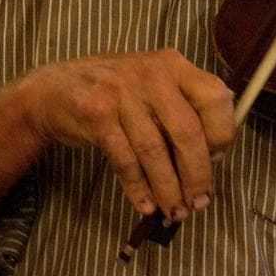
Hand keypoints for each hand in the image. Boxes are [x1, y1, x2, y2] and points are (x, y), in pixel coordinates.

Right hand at [0, 49, 234, 219]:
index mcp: (174, 64)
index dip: (222, 134)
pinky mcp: (95, 114)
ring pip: (154, 152)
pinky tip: (147, 204)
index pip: (215, 97)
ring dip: (168, 189)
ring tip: (175, 211)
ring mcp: (120, 92)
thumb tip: (214, 157)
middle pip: (186, 132)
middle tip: (199, 201)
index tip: (216, 159)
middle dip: (197, 174)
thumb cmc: (116, 93)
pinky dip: (139, 188)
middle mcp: (150, 74)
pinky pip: (125, 161)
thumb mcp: (154, 85)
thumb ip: (184, 108)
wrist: (54, 88)